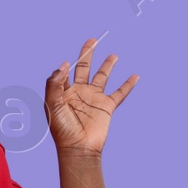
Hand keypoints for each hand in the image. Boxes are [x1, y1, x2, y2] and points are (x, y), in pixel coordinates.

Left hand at [44, 37, 138, 155]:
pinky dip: (128, 85)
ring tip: (113, 55)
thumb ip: (54, 83)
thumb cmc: (62, 129)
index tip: (68, 63)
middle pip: (84, 68)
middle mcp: (79, 93)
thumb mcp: (52, 104)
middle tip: (92, 40)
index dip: (66, 67)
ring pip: (102, 77)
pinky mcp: (107, 106)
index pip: (65, 73)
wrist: (78, 147)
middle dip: (88, 54)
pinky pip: (120, 93)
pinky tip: (135, 76)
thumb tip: (65, 63)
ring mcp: (94, 98)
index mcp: (64, 92)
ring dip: (108, 65)